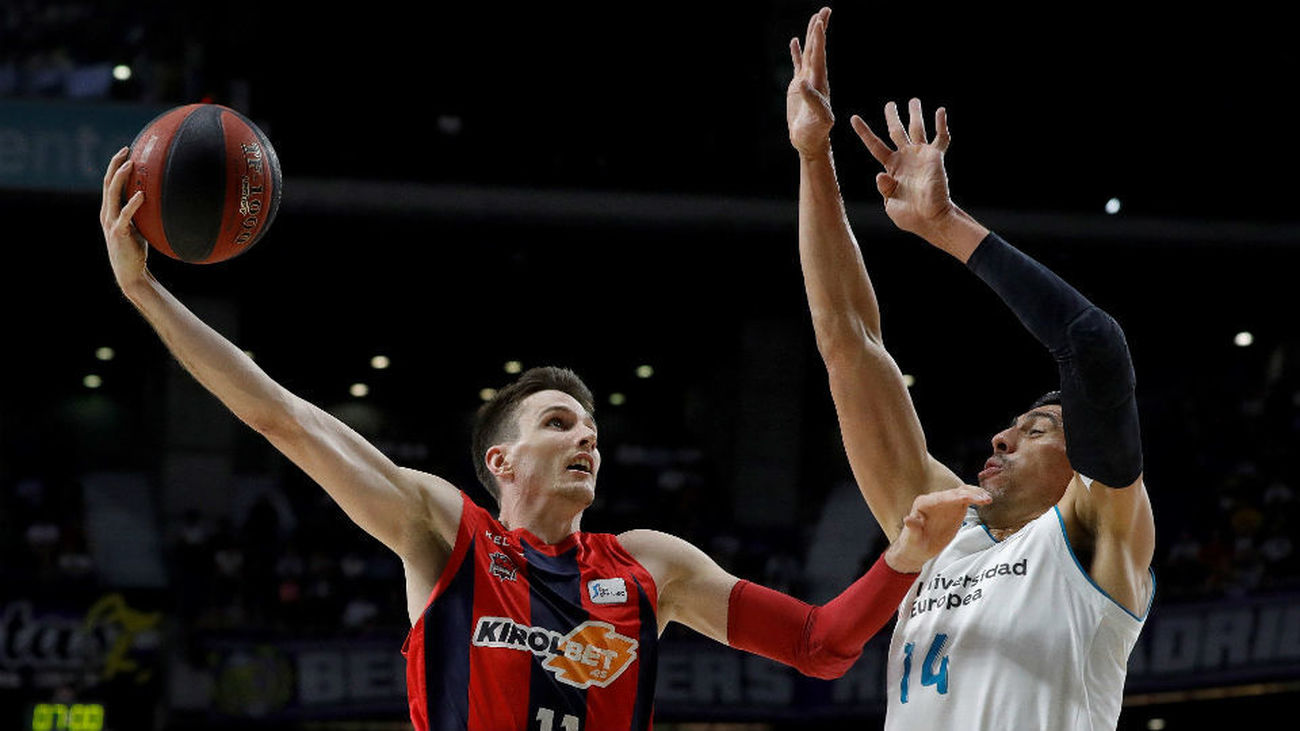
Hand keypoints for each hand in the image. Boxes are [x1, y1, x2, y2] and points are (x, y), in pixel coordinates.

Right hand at [99, 147, 149, 291]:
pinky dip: (133, 204)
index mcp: (110, 210)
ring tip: (130, 164)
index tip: (126, 150)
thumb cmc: (136, 249)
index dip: (115, 165)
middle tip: (126, 150)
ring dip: (120, 178)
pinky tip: (143, 195)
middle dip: (115, 164)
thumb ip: (142, 212)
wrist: (130, 272)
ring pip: (112, 195)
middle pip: (107, 183)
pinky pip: (125, 215)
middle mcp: (107, 213)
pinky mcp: (119, 233)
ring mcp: (111, 222)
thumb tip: (160, 198)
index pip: (109, 182)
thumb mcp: (139, 226)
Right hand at [786, 7, 833, 157]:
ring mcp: (806, 81)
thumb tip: (803, 82)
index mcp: (820, 82)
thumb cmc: (817, 132)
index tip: (820, 21)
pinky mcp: (798, 87)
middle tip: (824, 10)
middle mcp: (815, 78)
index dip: (820, 38)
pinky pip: (797, 65)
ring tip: (814, 19)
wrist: (810, 141)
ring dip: (811, 36)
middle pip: (817, 49)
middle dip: (820, 30)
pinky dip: (796, 52)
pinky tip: (794, 42)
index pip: (820, 56)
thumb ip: (814, 101)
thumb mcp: (820, 118)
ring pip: (809, 53)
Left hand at [850, 99, 954, 239]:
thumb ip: (884, 188)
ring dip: (916, 114)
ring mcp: (920, 156)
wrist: (931, 220)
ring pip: (917, 129)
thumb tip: (880, 174)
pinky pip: (941, 138)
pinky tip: (940, 111)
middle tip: (890, 105)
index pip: (875, 145)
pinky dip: (941, 124)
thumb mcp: (890, 203)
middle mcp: (905, 158)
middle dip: (893, 117)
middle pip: (896, 132)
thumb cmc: (910, 215)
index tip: (854, 118)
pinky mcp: (935, 157)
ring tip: (913, 100)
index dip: (864, 132)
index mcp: (892, 168)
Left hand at [884, 485, 990, 572]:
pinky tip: (985, 500)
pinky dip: (976, 498)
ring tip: (988, 499)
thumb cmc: (912, 543)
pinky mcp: (953, 509)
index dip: (958, 497)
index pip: (944, 497)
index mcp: (924, 503)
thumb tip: (908, 519)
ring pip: (962, 492)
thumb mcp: (911, 538)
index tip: (971, 498)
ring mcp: (945, 503)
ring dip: (975, 493)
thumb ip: (912, 528)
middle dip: (971, 494)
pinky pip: (966, 499)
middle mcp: (935, 500)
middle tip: (985, 499)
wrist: (917, 549)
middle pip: (955, 492)